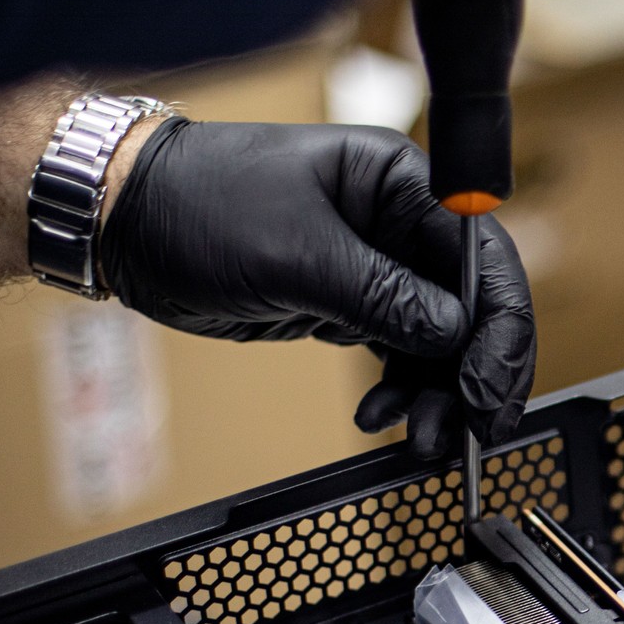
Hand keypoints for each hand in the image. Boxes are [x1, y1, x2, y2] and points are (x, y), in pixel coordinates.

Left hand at [101, 117, 534, 456]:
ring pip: (440, 341)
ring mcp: (379, 266)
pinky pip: (400, 355)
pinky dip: (399, 392)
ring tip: (421, 440)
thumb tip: (454, 335)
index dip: (499, 329)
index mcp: (402, 184)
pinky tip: (377, 418)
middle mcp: (401, 223)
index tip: (485, 391)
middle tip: (472, 432)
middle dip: (474, 374)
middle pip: (473, 306)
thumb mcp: (296, 254)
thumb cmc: (200, 205)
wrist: (125, 222)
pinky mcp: (351, 304)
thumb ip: (382, 296)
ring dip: (437, 395)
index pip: (483, 258)